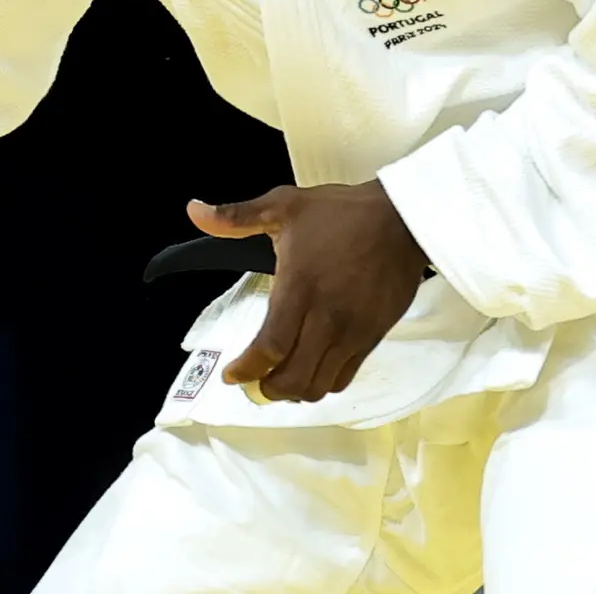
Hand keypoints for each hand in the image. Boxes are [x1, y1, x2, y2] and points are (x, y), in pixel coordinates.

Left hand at [188, 180, 430, 402]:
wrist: (402, 220)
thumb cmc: (339, 213)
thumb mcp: (282, 205)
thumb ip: (235, 216)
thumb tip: (193, 211)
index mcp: (299, 288)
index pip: (270, 346)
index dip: (247, 369)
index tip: (231, 376)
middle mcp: (326, 318)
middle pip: (294, 377)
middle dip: (267, 388)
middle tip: (252, 381)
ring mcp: (353, 332)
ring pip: (320, 384)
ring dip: (295, 390)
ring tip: (278, 379)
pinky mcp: (373, 337)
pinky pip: (345, 376)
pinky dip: (323, 383)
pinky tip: (310, 371)